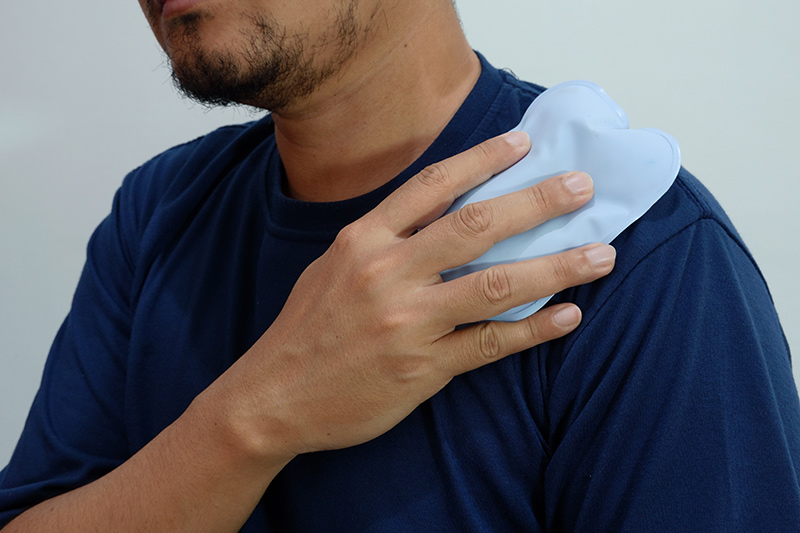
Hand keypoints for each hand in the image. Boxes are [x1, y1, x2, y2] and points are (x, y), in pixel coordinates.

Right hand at [211, 131, 615, 457]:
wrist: (274, 397)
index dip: (483, 160)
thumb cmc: (307, 328)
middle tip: (581, 189)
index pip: (432, 185)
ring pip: (497, 286)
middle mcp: (387, 274)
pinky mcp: (423, 369)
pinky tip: (568, 316)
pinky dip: (534, 329)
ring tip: (600, 255)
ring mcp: (408, 323)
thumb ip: (385, 239)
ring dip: (556, 267)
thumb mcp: (334, 266)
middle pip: (476, 226)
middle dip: (536, 202)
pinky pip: (490, 344)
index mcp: (362, 241)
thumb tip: (446, 218)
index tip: (523, 144)